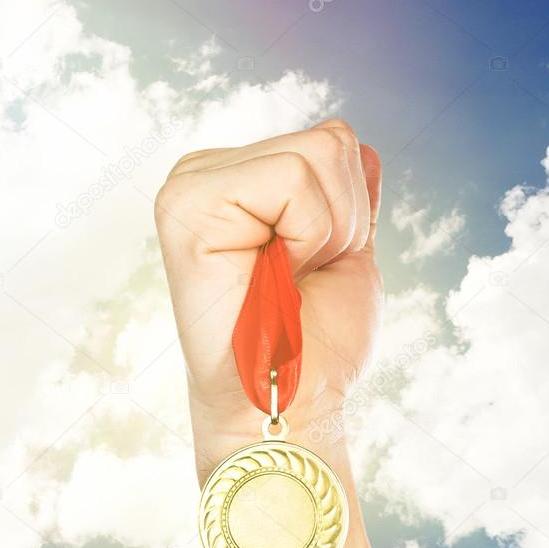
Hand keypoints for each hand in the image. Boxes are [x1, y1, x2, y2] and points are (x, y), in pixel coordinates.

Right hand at [154, 119, 381, 451]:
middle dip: (342, 221)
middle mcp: (207, 175)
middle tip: (298, 280)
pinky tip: (273, 277)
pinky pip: (293, 177)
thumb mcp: (344, 257)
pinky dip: (309, 235)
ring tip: (285, 281)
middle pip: (329, 141)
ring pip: (317, 154)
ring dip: (327, 233)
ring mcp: (192, 186)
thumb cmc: (314, 348)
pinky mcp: (187, 206)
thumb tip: (360, 144)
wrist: (289, 405)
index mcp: (238, 182)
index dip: (349, 213)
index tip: (312, 271)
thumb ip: (346, 201)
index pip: (331, 142)